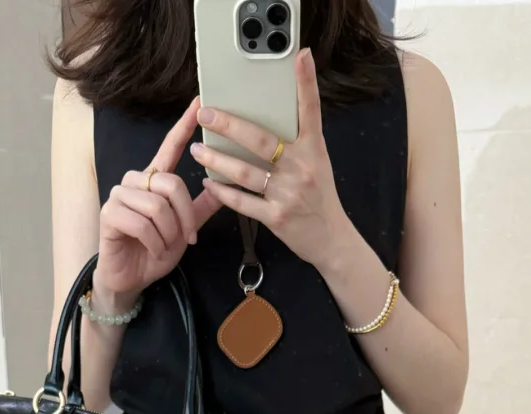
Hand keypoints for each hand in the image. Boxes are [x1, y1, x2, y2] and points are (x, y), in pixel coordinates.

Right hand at [94, 96, 222, 307]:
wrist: (130, 279)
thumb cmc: (154, 251)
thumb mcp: (185, 228)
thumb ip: (202, 207)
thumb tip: (225, 185)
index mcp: (154, 180)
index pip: (169, 146)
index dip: (184, 125)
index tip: (198, 102)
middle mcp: (135, 180)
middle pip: (171, 183)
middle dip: (184, 216)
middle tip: (187, 237)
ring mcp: (119, 195)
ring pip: (157, 206)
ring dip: (168, 233)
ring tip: (164, 246)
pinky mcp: (109, 213)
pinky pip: (142, 224)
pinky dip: (154, 243)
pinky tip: (151, 250)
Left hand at [191, 48, 354, 273]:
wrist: (332, 240)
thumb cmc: (319, 199)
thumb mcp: (317, 164)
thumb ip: (296, 143)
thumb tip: (268, 119)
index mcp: (313, 150)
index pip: (311, 111)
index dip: (306, 83)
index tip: (300, 56)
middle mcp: (301, 168)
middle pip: (261, 140)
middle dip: (230, 125)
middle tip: (205, 114)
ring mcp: (288, 193)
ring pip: (245, 171)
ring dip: (217, 159)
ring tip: (198, 150)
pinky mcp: (276, 217)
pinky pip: (242, 201)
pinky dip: (223, 191)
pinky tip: (209, 182)